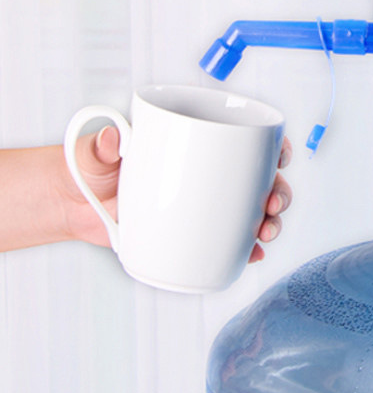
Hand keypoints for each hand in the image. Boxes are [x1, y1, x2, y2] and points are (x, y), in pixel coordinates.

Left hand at [58, 126, 292, 261]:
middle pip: (262, 178)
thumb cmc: (90, 163)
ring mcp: (205, 204)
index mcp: (198, 141)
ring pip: (254, 210)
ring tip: (265, 232)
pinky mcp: (192, 231)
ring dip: (269, 221)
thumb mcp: (98, 149)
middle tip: (272, 204)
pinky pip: (229, 241)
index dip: (274, 146)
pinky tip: (252, 254)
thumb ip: (105, 143)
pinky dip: (246, 249)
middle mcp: (209, 171)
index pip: (249, 138)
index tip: (281, 156)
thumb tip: (113, 139)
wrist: (71, 200)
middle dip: (279, 191)